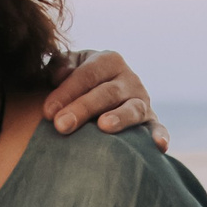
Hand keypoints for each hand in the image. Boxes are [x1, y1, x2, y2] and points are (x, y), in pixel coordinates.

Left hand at [42, 50, 166, 150]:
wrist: (98, 93)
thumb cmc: (74, 82)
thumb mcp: (66, 66)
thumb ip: (60, 65)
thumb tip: (59, 75)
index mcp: (107, 61)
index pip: (86, 75)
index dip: (66, 92)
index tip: (47, 112)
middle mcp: (128, 79)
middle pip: (106, 93)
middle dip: (83, 108)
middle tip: (61, 125)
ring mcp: (142, 99)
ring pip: (133, 108)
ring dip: (120, 118)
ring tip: (103, 126)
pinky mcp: (151, 120)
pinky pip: (157, 127)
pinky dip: (160, 135)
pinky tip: (158, 145)